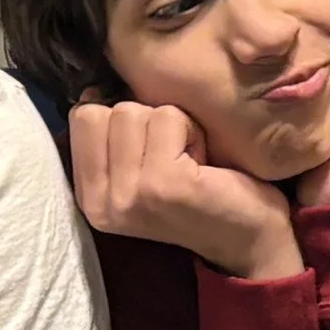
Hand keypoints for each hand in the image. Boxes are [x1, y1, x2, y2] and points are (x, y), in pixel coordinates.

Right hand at [70, 98, 300, 278]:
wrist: (248, 239)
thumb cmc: (198, 195)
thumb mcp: (136, 174)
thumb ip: (109, 140)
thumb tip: (92, 91)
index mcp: (90, 198)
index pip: (81, 118)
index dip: (121, 119)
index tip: (150, 149)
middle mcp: (102, 202)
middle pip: (104, 112)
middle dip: (144, 120)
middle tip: (172, 155)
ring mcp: (130, 193)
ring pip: (133, 111)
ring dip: (171, 125)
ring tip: (189, 159)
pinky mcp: (163, 182)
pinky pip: (168, 117)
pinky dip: (193, 131)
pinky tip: (204, 163)